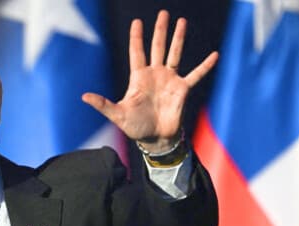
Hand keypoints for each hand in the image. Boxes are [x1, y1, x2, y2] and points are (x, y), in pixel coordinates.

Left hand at [81, 10, 217, 152]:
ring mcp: (170, 80)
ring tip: (182, 22)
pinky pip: (196, 75)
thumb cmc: (135, 127)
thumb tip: (84, 96)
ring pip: (175, 53)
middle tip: (163, 13)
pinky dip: (205, 66)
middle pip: (157, 47)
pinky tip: (215, 55)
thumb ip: (103, 104)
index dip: (137, 37)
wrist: (155, 139)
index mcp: (139, 78)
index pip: (137, 52)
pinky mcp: (182, 89)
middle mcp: (155, 75)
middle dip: (160, 30)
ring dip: (178, 38)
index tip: (137, 22)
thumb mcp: (117, 115)